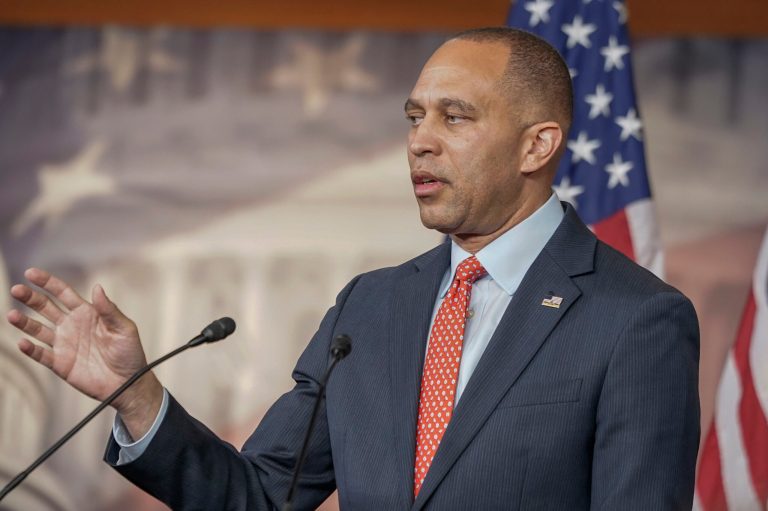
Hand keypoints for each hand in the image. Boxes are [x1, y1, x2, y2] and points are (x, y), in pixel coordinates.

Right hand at [7, 268, 162, 437]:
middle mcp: (71, 325)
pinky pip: (41, 355)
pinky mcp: (60, 363)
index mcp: (87, 313)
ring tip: (12, 315)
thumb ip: (109, 310)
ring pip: (38, 329)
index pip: (63, 293)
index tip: (31, 273)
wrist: (129, 383)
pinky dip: (31, 349)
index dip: (47, 282)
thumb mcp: (124, 328)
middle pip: (46, 307)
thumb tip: (97, 287)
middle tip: (16, 289)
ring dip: (24, 322)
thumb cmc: (130, 353)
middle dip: (30, 298)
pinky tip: (23, 342)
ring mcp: (64, 344)